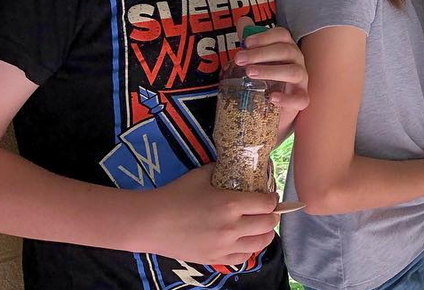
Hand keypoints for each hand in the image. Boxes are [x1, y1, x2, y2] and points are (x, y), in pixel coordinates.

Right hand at [145, 164, 279, 265]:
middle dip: (271, 215)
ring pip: (260, 244)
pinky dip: (249, 249)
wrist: (151, 223)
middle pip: (268, 224)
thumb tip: (238, 164)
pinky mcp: (214, 260)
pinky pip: (243, 258)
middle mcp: (231, 228)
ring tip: (259, 226)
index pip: (267, 204)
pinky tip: (245, 241)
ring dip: (264, 233)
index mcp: (230, 204)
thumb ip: (223, 169)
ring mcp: (224, 247)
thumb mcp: (202, 175)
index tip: (269, 195)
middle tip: (267, 210)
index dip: (272, 198)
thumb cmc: (175, 195)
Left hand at [233, 17, 308, 125]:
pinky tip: (271, 98)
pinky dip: (287, 98)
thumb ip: (251, 42)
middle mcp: (297, 61)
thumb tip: (243, 20)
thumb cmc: (266, 79)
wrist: (272, 111)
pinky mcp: (302, 99)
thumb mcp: (256, 60)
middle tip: (240, 60)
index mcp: (287, 48)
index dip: (264, 37)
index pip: (282, 35)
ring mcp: (302, 80)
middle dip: (261, 54)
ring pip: (294, 71)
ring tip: (251, 74)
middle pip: (286, 51)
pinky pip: (300, 99)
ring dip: (271, 71)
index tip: (245, 43)